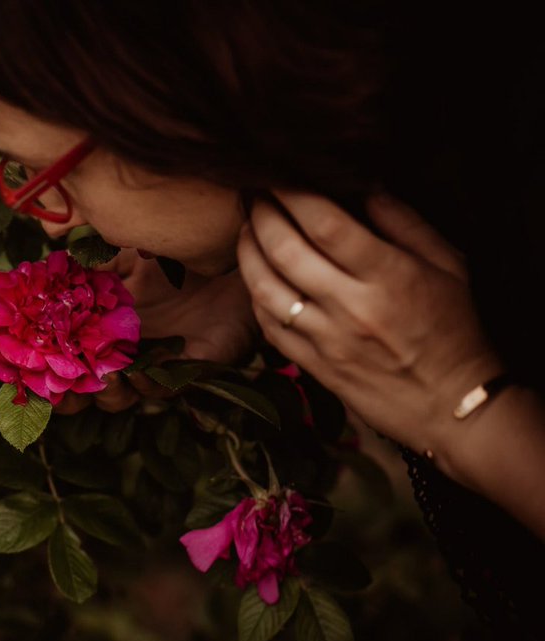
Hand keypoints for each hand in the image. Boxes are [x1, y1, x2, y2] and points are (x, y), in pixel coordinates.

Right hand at [55, 248, 258, 413]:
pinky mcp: (184, 373)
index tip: (27, 370)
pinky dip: (146, 386)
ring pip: (117, 399)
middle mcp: (120, 353)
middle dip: (67, 399)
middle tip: (63, 390)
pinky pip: (158, 391)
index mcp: (98, 329)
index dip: (43, 371)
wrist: (230, 262)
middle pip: (83, 392)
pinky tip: (140, 371)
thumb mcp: (126, 254)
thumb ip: (89, 267)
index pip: (62, 359)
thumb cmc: (176, 256)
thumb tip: (47, 271)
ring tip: (108, 377)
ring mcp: (150, 366)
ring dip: (108, 393)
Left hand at [236, 190, 501, 478]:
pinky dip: (255, 295)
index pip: (326, 224)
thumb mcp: (448, 265)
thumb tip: (364, 185)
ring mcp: (327, 339)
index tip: (279, 175)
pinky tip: (254, 275)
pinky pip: (269, 326)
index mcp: (389, 276)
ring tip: (246, 228)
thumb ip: (404, 222)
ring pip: (266, 288)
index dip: (294, 194)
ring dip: (247, 252)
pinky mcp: (313, 366)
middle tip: (253, 192)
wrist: (453, 405)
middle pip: (286, 250)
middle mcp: (352, 307)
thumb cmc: (455, 329)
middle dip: (262, 214)